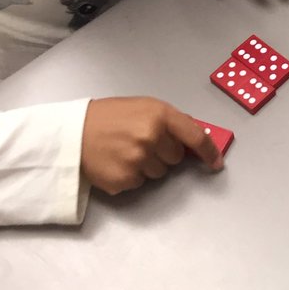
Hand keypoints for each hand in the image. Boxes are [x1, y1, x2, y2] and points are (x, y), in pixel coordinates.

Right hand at [81, 97, 222, 194]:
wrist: (71, 132)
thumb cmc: (109, 116)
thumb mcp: (143, 106)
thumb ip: (170, 120)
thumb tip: (195, 136)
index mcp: (159, 115)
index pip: (195, 136)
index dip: (209, 151)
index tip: (217, 163)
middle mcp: (151, 138)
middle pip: (176, 158)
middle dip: (164, 153)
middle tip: (141, 142)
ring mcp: (138, 160)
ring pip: (159, 173)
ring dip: (148, 165)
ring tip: (125, 151)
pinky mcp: (124, 180)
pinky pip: (139, 183)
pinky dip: (131, 175)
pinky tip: (116, 162)